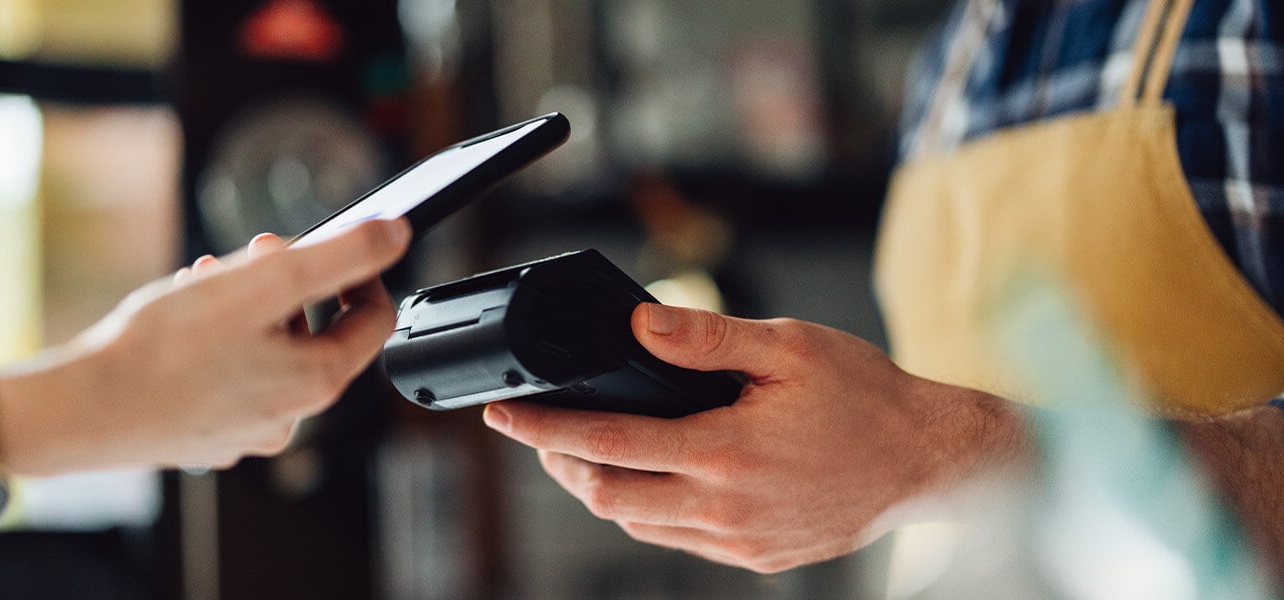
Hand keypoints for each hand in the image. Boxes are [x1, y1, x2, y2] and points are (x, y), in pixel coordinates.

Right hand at [0, 218, 410, 473]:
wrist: (85, 409)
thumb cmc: (165, 350)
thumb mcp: (265, 282)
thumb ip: (339, 256)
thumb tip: (394, 236)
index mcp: (316, 382)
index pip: (373, 321)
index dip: (360, 273)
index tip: (333, 246)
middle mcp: (289, 417)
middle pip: (314, 332)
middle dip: (287, 283)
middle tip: (251, 254)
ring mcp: (247, 430)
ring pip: (267, 350)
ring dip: (246, 305)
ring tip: (204, 280)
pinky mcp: (207, 432)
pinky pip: (230, 374)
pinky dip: (217, 339)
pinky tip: (180, 319)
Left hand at [484, 303, 1026, 572]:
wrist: (930, 461)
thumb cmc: (866, 397)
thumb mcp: (789, 346)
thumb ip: (706, 338)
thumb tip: (636, 325)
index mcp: (726, 451)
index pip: (608, 442)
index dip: (544, 429)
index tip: (505, 414)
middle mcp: (726, 507)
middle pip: (606, 497)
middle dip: (559, 465)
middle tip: (536, 434)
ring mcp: (740, 540)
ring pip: (637, 524)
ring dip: (599, 489)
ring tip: (582, 451)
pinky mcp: (755, 557)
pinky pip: (677, 539)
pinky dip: (646, 509)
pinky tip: (645, 477)